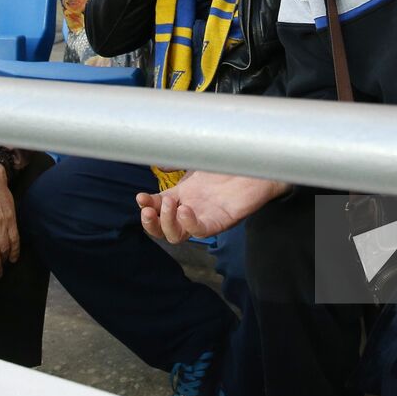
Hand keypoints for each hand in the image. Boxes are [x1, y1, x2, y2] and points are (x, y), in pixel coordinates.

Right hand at [137, 172, 288, 243]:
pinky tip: (185, 210)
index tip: (140, 197)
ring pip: (178, 236)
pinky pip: (202, 231)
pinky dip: (189, 224)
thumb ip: (176, 160)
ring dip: (167, 223)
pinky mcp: (222, 220)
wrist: (256, 162)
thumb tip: (156, 159)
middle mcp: (191, 209)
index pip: (156, 208)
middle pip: (163, 229)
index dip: (145, 206)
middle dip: (151, 222)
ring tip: (169, 205)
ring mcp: (205, 216)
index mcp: (182, 195)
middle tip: (149, 208)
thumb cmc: (228, 161)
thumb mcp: (195, 160)